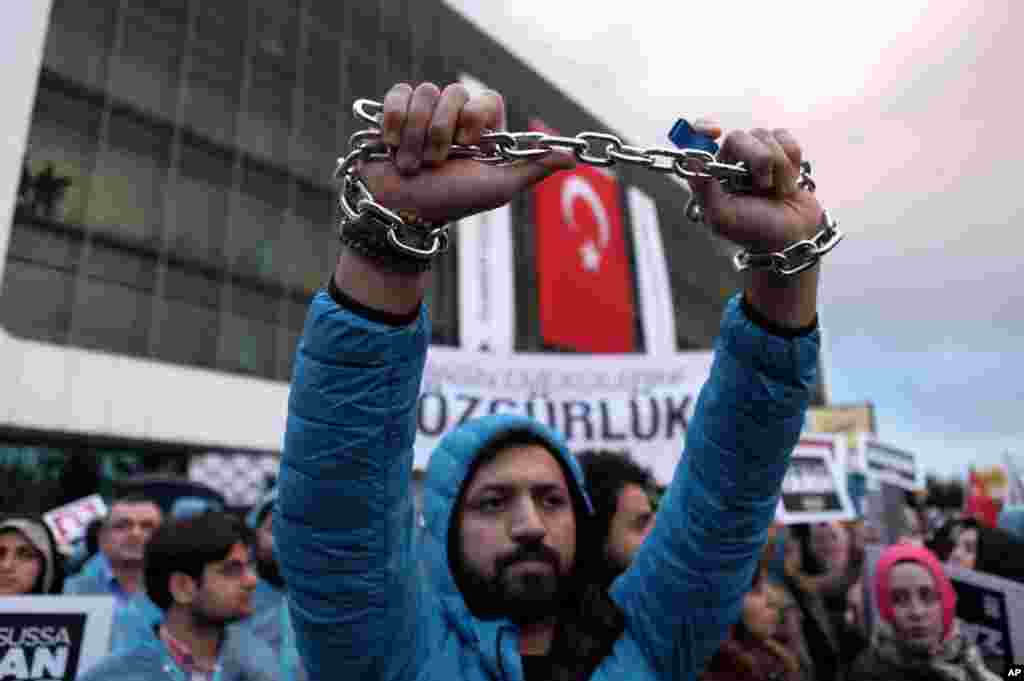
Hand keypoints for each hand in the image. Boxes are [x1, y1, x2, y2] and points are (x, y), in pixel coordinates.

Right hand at [357, 82, 575, 222]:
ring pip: (424, 92)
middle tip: (436, 162)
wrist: (396, 213)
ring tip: (411, 164)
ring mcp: (423, 115)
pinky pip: (398, 94)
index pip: (487, 99)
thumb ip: (533, 169)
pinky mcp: (394, 113)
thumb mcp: (496, 188)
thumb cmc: (447, 202)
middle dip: (441, 131)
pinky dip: (394, 121)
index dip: (475, 118)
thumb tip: (573, 158)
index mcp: (481, 134)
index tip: (468, 146)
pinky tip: (390, 147)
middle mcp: (454, 121)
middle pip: (455, 91)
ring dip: (415, 134)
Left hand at [687, 121, 822, 252]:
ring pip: (766, 137)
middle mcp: (732, 163)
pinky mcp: (783, 155)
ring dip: (778, 166)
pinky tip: (788, 183)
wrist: (793, 238)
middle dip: (758, 159)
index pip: (699, 140)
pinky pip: (786, 139)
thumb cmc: (754, 232)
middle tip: (763, 185)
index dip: (702, 128)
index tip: (715, 132)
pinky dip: (792, 161)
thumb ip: (703, 189)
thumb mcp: (721, 217)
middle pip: (739, 136)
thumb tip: (690, 160)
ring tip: (777, 191)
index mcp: (712, 175)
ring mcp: (758, 158)